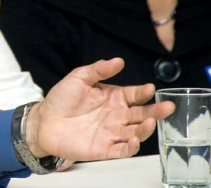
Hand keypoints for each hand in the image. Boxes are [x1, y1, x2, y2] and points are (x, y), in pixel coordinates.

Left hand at [25, 57, 174, 160]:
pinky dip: (131, 147)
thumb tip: (117, 60)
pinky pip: (123, 150)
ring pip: (136, 132)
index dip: (144, 92)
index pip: (135, 94)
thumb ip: (98, 70)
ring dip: (145, 129)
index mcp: (114, 97)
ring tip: (149, 122)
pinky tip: (134, 140)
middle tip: (166, 107)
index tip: (150, 89)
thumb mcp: (79, 78)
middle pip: (142, 114)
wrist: (44, 121)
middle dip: (156, 111)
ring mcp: (112, 132)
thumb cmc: (61, 99)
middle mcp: (117, 115)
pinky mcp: (105, 149)